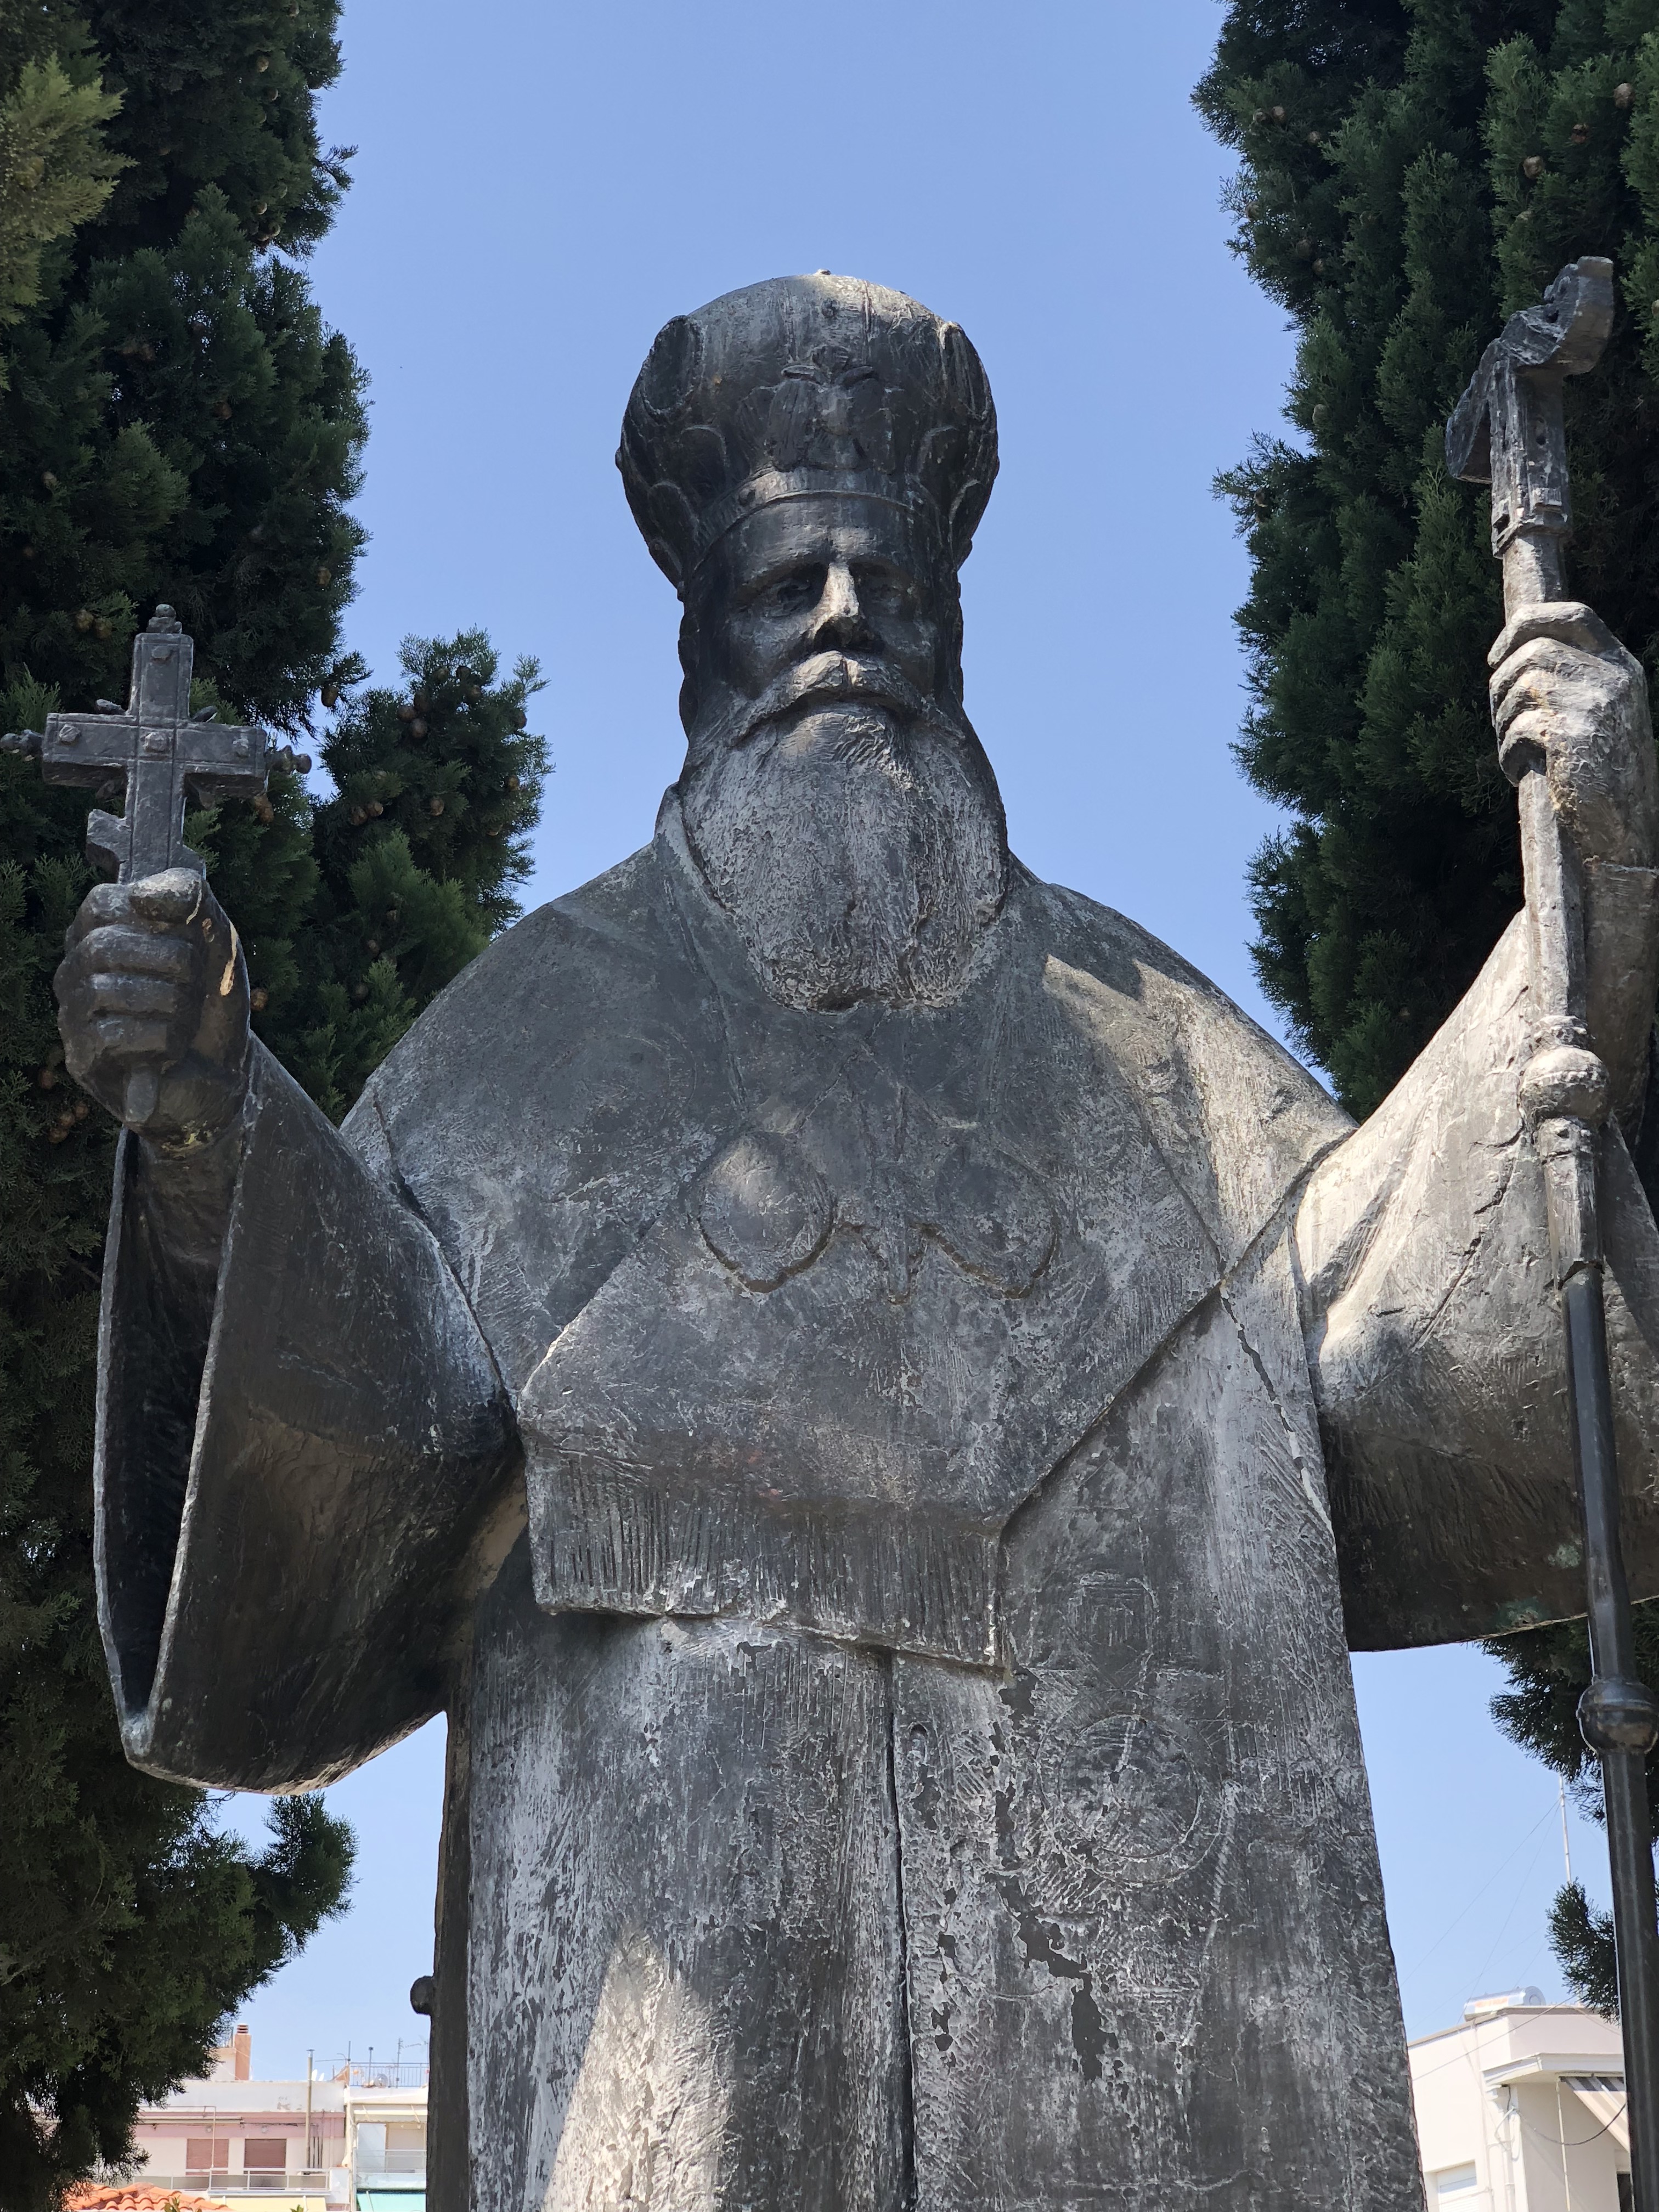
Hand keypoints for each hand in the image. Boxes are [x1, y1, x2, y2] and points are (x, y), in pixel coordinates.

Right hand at [55, 868, 250, 1147]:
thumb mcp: (216, 939)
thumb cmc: (212, 1000)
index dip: (157, 918)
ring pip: (103, 990)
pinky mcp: (82, 1058)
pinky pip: (107, 1035)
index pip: (101, 904)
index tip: (191, 936)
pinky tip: (173, 1045)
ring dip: (168, 1003)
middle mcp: (76, 970)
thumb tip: (141, 896)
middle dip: (171, 964)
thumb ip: (189, 898)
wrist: (225, 1073)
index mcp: (100, 933)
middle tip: (196, 984)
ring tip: (186, 1017)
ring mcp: (73, 1014)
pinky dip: (157, 1037)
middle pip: (104, 946)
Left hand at [1489, 601, 1658, 1129]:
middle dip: (1500, 682)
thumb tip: (1514, 660)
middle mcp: (1614, 679)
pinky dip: (1506, 752)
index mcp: (1622, 669)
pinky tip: (1517, 775)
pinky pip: (1518, 725)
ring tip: (1512, 751)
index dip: (1527, 623)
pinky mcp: (1573, 735)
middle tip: (1498, 719)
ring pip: (1520, 683)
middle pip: (1533, 648)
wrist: (1626, 832)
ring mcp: (1596, 705)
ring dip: (1501, 720)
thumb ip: (1572, 684)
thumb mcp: (1597, 721)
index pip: (1574, 615)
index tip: (1496, 653)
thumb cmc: (1603, 781)